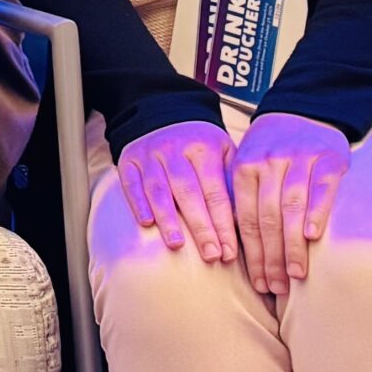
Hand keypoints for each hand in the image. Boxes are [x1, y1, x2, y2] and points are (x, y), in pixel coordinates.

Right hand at [114, 120, 238, 263]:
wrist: (165, 116)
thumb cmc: (201, 146)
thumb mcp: (224, 153)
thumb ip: (232, 184)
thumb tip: (242, 224)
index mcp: (204, 148)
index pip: (216, 192)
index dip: (223, 224)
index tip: (229, 252)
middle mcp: (175, 150)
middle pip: (189, 193)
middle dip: (201, 227)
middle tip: (211, 255)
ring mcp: (149, 154)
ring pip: (158, 190)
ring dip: (168, 218)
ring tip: (177, 244)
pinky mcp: (128, 160)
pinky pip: (131, 183)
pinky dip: (138, 203)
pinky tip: (146, 223)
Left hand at [229, 112, 349, 294]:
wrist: (303, 111)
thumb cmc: (272, 150)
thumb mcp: (248, 167)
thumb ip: (245, 200)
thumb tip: (236, 249)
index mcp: (244, 168)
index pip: (246, 219)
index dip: (251, 254)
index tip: (257, 283)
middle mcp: (269, 164)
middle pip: (267, 218)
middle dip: (270, 257)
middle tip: (275, 287)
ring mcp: (298, 160)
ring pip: (291, 207)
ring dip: (292, 245)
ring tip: (294, 274)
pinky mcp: (328, 159)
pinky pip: (321, 189)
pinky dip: (317, 212)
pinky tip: (312, 237)